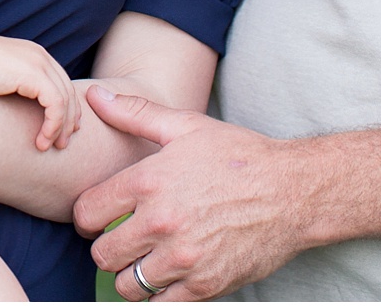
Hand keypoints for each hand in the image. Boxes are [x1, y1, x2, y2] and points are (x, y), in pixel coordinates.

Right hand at [0, 34, 81, 150]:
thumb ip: (9, 87)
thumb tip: (8, 105)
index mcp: (33, 56)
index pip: (60, 83)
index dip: (66, 108)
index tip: (62, 129)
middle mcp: (41, 57)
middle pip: (68, 92)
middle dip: (69, 120)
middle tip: (64, 143)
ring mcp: (40, 64)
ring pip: (65, 101)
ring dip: (61, 128)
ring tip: (53, 146)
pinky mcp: (35, 75)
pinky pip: (56, 105)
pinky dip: (53, 125)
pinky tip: (42, 140)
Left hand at [73, 85, 320, 300]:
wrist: (294, 192)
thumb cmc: (239, 155)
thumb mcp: (186, 125)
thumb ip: (135, 113)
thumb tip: (95, 96)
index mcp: (149, 182)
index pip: (88, 212)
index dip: (87, 216)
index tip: (99, 217)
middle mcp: (161, 223)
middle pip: (102, 255)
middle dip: (106, 248)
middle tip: (121, 239)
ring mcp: (184, 259)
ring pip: (127, 285)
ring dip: (129, 274)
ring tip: (143, 259)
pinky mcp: (206, 286)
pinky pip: (161, 304)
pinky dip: (158, 294)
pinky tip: (167, 275)